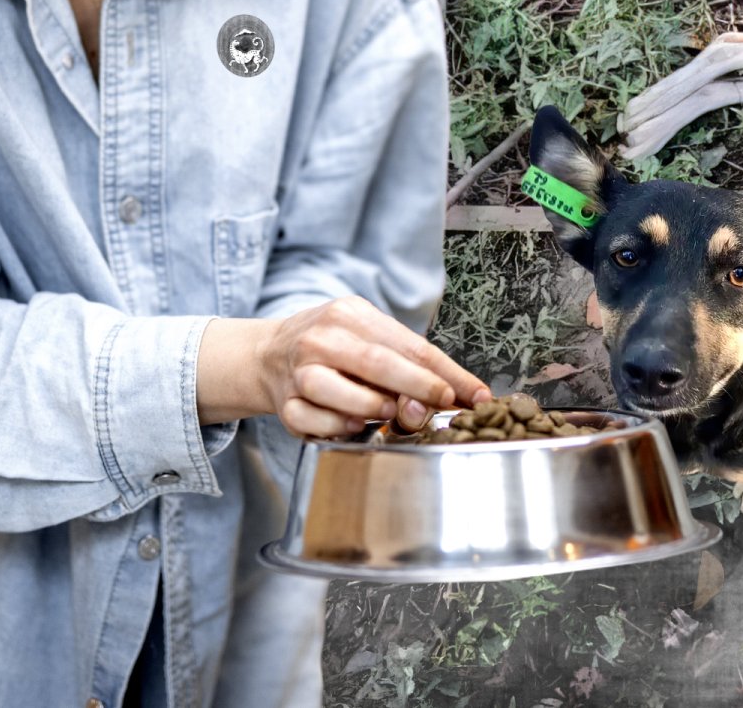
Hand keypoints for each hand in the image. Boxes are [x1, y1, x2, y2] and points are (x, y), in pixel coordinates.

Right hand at [198, 296, 490, 435]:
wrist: (268, 354)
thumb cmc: (335, 347)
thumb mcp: (368, 334)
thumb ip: (406, 359)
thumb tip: (454, 393)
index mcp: (351, 316)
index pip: (410, 345)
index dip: (446, 373)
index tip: (475, 394)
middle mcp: (322, 339)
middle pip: (378, 363)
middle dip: (419, 388)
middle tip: (442, 405)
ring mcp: (298, 371)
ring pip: (338, 393)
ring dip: (372, 407)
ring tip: (390, 413)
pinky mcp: (283, 403)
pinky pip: (312, 422)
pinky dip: (337, 427)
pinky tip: (353, 425)